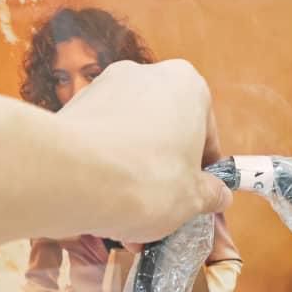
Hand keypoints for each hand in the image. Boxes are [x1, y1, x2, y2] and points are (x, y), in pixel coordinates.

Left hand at [56, 60, 232, 248]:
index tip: (197, 195)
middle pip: (165, 132)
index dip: (203, 170)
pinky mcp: (73, 108)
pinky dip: (104, 169)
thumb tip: (218, 195)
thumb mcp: (193, 198)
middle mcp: (145, 75)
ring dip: (134, 174)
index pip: (206, 133)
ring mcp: (104, 87)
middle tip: (163, 209)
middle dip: (165, 171)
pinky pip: (99, 142)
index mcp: (187, 85)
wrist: (74, 178)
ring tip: (130, 216)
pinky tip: (103, 203)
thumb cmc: (147, 181)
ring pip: (130, 138)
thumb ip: (210, 193)